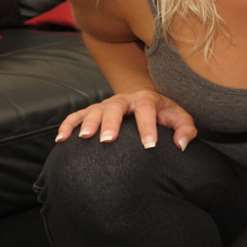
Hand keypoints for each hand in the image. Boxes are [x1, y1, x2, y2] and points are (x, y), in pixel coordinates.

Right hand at [55, 89, 196, 149]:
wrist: (146, 102)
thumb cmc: (164, 115)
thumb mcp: (179, 119)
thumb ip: (185, 129)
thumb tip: (181, 144)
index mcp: (146, 100)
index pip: (147, 110)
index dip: (148, 127)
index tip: (150, 146)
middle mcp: (124, 100)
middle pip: (116, 107)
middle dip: (111, 123)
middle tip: (108, 140)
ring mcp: (106, 104)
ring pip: (94, 110)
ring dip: (88, 122)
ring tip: (84, 138)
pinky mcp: (92, 111)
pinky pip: (76, 115)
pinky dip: (67, 125)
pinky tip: (61, 139)